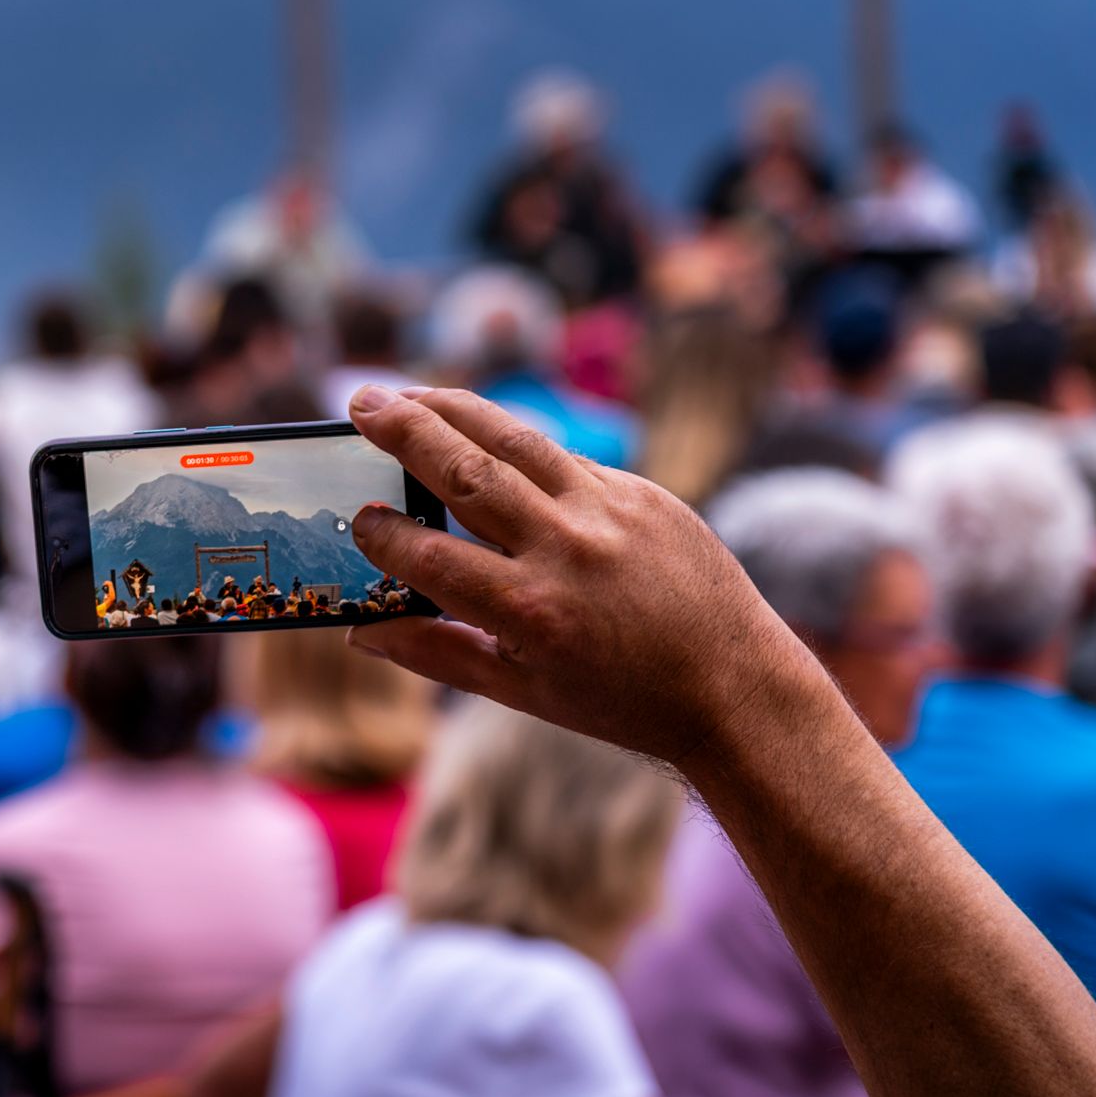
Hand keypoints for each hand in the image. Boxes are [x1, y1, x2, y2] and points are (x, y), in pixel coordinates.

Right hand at [346, 384, 822, 765]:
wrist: (735, 686)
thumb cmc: (621, 702)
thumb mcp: (522, 692)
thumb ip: (439, 654)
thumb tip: (362, 630)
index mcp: (530, 613)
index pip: (430, 557)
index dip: (384, 535)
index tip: (360, 519)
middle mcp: (567, 551)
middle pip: (466, 472)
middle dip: (405, 432)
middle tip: (360, 400)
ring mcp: (610, 512)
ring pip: (516, 440)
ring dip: (454, 408)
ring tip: (408, 394)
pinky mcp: (642, 493)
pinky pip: (565, 460)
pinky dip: (517, 447)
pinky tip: (483, 439)